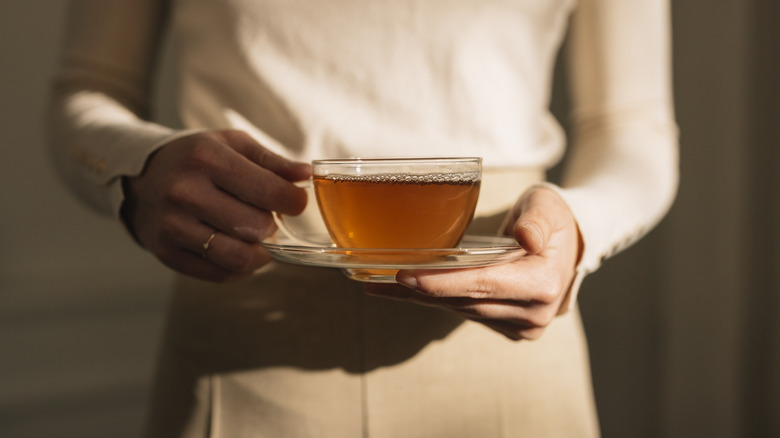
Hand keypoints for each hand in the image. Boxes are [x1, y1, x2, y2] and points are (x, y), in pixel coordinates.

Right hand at [121, 130, 310, 281]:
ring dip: (259, 253)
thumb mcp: (232, 145)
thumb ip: (272, 161)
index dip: (294, 201)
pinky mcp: (167, 253)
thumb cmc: (197, 159)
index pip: (269, 191)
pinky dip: (239, 267)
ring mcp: (172, 226)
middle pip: (256, 228)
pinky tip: (238, 247)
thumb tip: (307, 174)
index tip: (296, 202)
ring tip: (258, 238)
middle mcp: (185, 192)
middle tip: (269, 218)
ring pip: (238, 258)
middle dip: (272, 226)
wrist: (140, 178)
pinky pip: (220, 274)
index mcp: (206, 158)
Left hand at [365, 187, 581, 340]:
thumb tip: (526, 238)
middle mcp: (534, 313)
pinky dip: (435, 300)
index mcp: (544, 284)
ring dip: (420, 298)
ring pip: (460, 310)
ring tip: (379, 284)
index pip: (483, 285)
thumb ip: (537, 221)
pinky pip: (465, 312)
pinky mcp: (508, 326)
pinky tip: (404, 290)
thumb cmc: (554, 217)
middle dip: (420, 291)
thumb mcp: (548, 207)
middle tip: (376, 278)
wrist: (569, 243)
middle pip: (465, 301)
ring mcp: (521, 325)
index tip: (404, 275)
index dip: (441, 282)